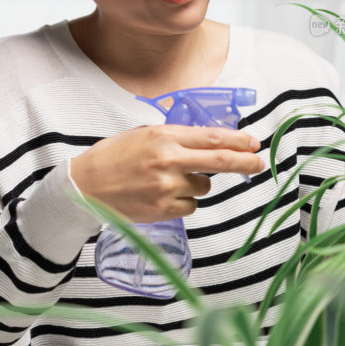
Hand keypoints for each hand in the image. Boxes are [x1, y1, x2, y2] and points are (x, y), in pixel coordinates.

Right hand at [70, 125, 262, 221]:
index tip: (253, 142)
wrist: (85, 186)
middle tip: (259, 163)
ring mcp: (166, 187)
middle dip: (245, 163)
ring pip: (204, 187)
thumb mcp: (144, 134)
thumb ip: (176, 137)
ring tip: (171, 179)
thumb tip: (211, 142)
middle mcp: (168, 160)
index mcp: (164, 136)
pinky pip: (190, 206)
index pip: (212, 138)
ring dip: (198, 183)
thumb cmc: (113, 156)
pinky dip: (184, 201)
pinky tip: (163, 194)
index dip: (237, 141)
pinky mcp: (163, 210)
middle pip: (219, 162)